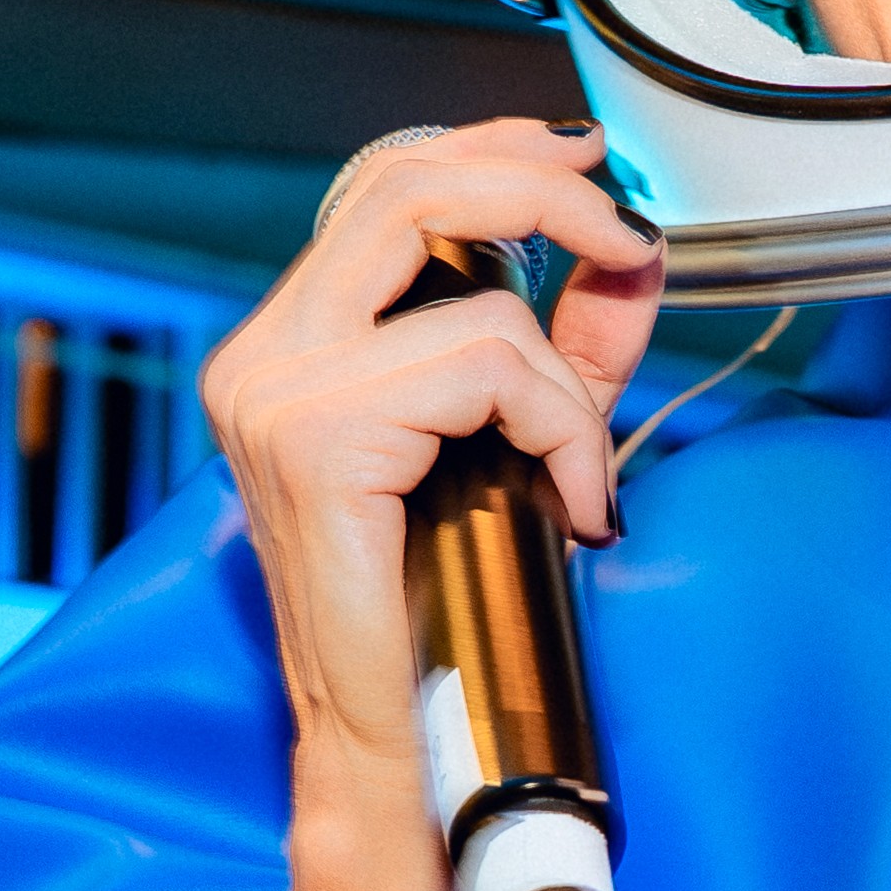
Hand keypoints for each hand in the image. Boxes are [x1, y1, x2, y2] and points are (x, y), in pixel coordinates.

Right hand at [196, 120, 662, 774]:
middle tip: (624, 234)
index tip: (586, 169)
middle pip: (408, 189)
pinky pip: (485, 370)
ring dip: (564, 381)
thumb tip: (630, 251)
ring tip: (579, 462)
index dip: (494, 156)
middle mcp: (260, 353)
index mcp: (285, 343)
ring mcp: (273, 391)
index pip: (383, 186)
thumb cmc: (436, 604)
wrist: (390, 734)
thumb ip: (567, 343)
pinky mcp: (315, 438)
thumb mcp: (516, 438)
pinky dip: (559, 428)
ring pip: (472, 301)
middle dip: (543, 192)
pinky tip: (568, 500)